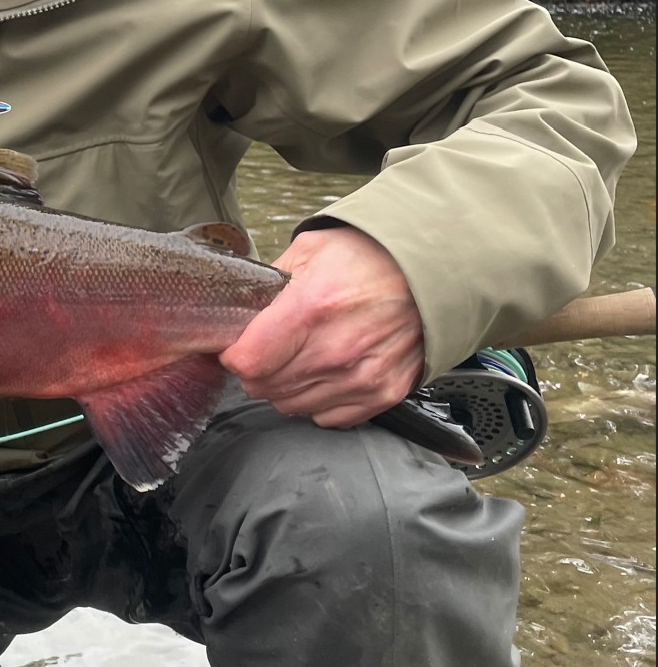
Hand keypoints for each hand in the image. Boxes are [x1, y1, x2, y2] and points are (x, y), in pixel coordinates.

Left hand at [218, 225, 424, 427]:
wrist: (432, 271)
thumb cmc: (371, 256)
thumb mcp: (309, 250)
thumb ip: (268, 282)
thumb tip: (238, 307)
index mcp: (312, 309)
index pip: (248, 362)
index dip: (234, 354)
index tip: (237, 346)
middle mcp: (336, 351)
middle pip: (265, 387)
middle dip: (257, 369)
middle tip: (271, 347)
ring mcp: (361, 378)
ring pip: (291, 405)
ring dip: (286, 385)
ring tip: (302, 355)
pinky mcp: (382, 394)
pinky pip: (327, 416)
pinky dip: (319, 399)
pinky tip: (326, 371)